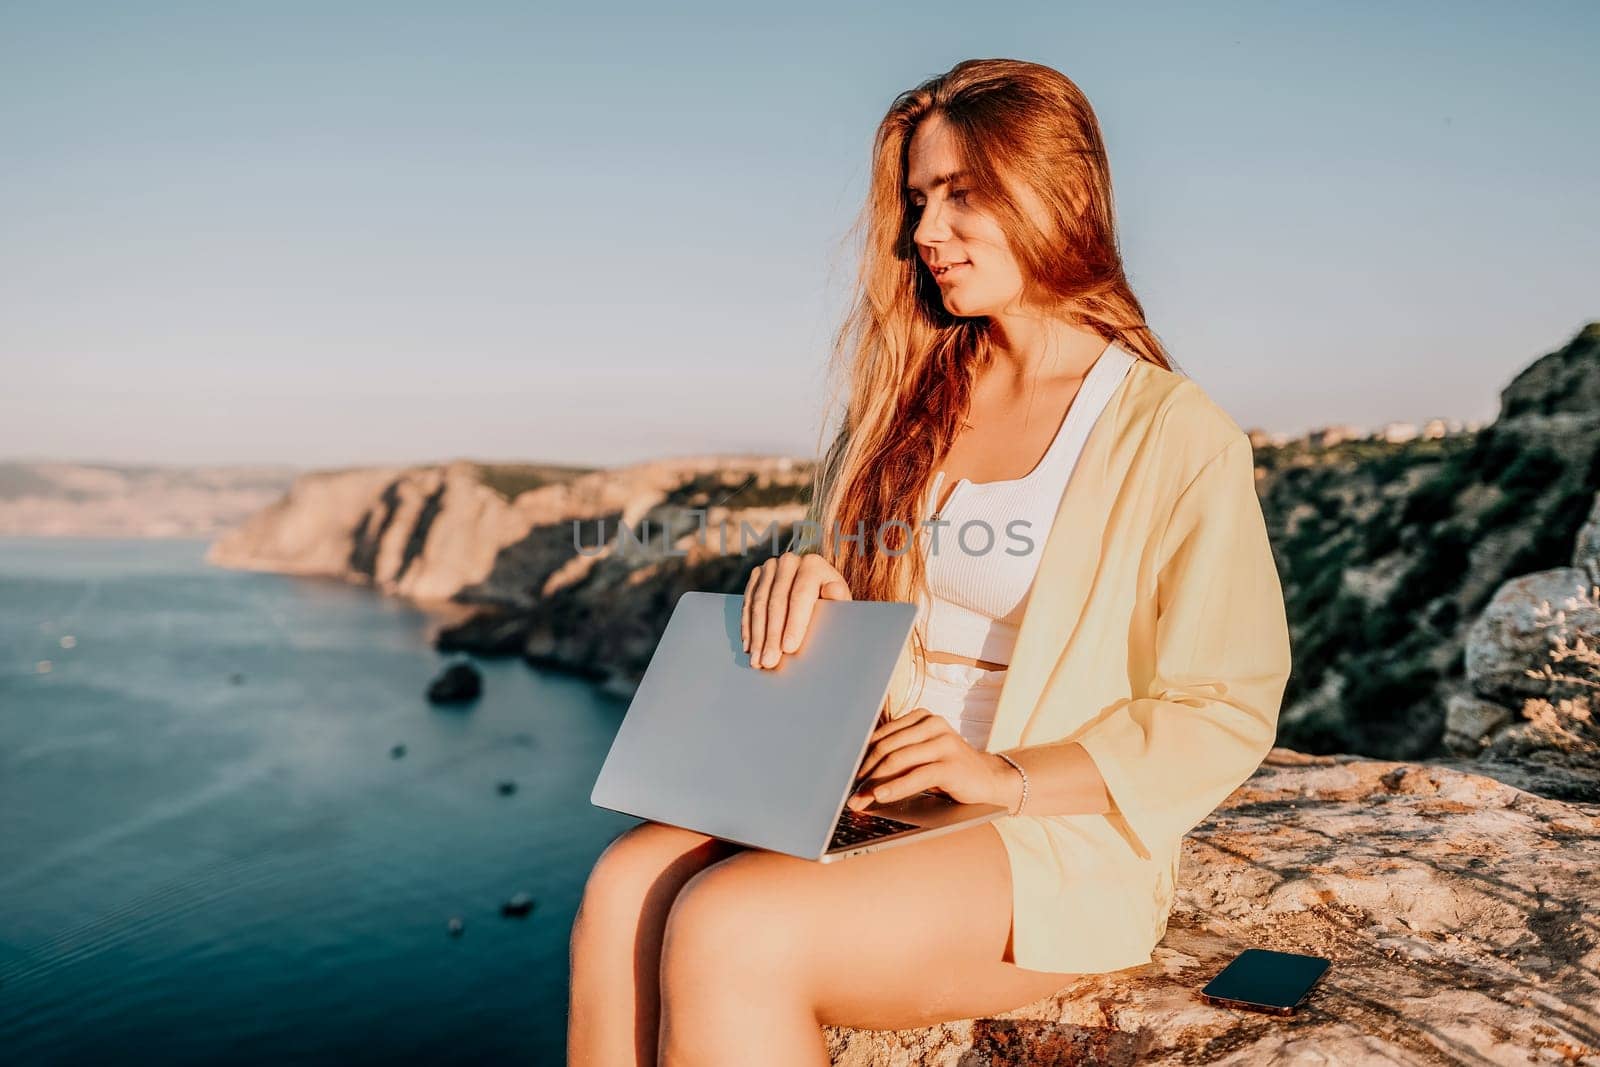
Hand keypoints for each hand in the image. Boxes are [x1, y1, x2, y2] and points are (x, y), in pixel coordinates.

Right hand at [742, 551, 852, 669]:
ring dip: (756, 635)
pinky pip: (747, 603)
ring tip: (757, 660)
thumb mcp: (839, 601)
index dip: (794, 624)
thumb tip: (831, 591)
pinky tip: (748, 646)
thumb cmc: (830, 601)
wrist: (817, 587)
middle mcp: (789, 561)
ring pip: (758, 604)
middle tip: (769, 661)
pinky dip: (747, 627)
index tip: (789, 649)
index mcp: (813, 564)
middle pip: (776, 602)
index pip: (799, 596)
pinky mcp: (756, 575)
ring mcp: (770, 567)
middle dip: (771, 636)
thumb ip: (838, 598)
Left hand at [846, 707, 1014, 811]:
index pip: (882, 734)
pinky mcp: (952, 764)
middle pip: (887, 747)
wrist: (990, 779)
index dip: (861, 756)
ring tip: (860, 798)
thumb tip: (859, 775)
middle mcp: (932, 724)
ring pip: (899, 760)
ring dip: (875, 782)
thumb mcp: (923, 755)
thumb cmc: (950, 769)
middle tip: (849, 792)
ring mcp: (944, 742)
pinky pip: (917, 775)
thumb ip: (898, 756)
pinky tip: (881, 796)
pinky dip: (896, 787)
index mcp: (921, 717)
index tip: (844, 776)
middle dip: (864, 772)